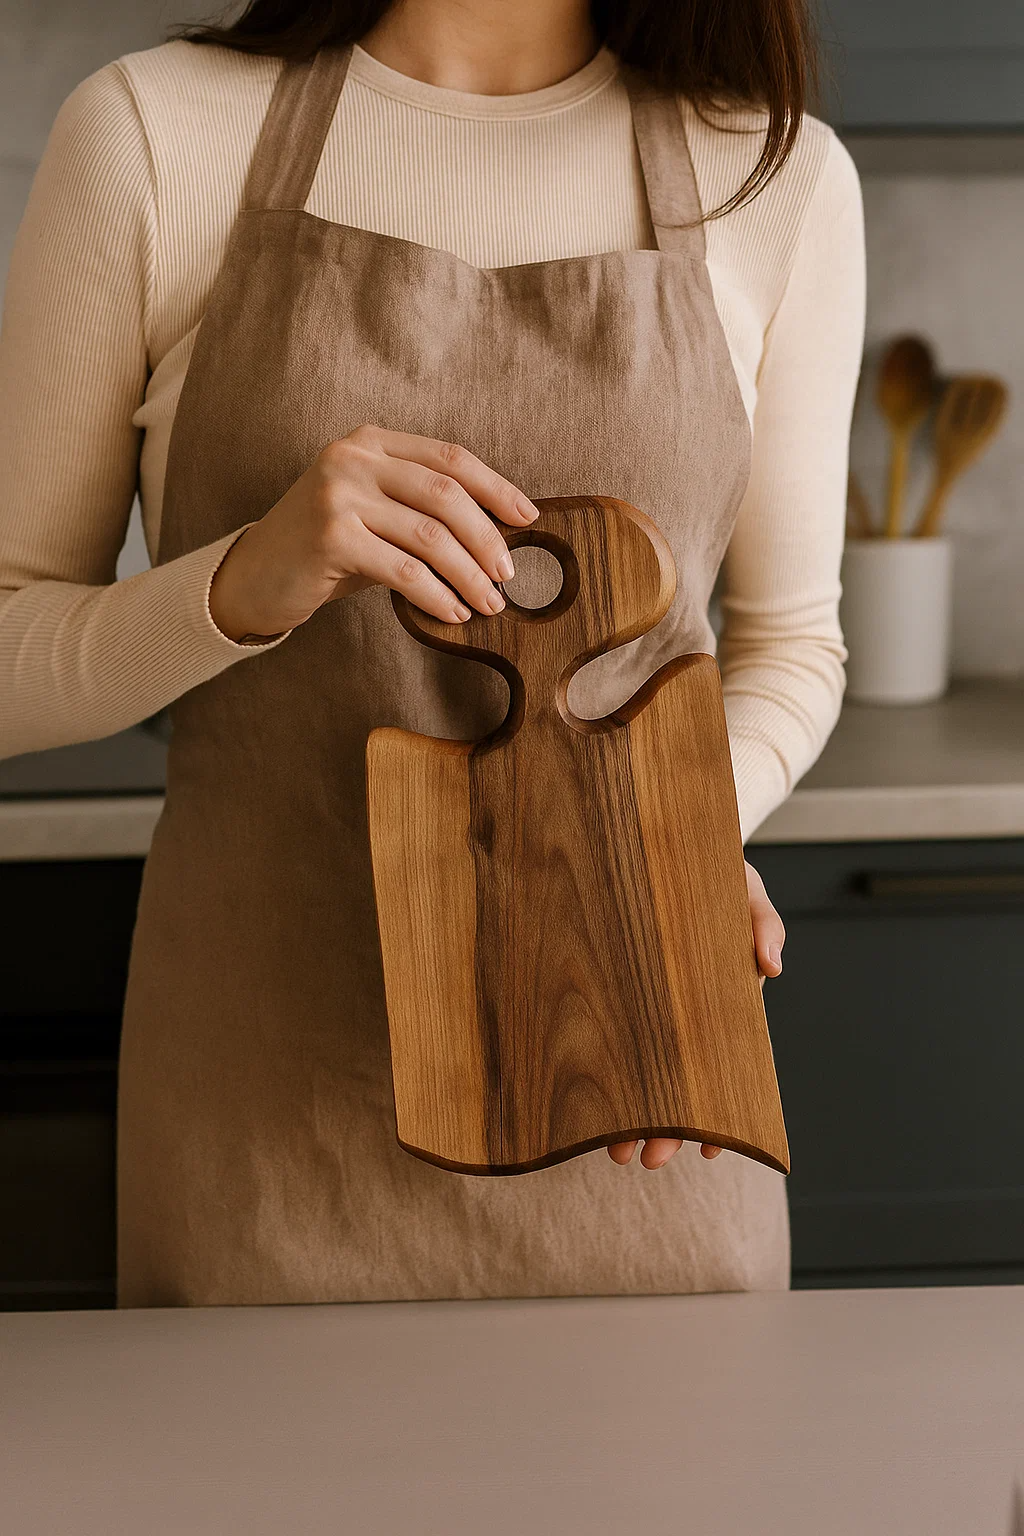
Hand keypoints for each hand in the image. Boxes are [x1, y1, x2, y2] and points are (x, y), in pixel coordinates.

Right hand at [208, 424, 539, 641]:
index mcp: (370, 443)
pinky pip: (404, 570)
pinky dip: (437, 595)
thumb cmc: (324, 549)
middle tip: (508, 573)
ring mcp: (338, 494)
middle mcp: (352, 459)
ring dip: (469, 574)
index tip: (528, 517)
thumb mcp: (372, 512)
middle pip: (446, 494)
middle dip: (487, 538)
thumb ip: (420, 508)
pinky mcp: (331, 536)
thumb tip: (497, 534)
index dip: (495, 487)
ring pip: (430, 536)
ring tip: (489, 602)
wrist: (254, 577)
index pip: (449, 458)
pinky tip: (453, 613)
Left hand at [607, 859, 785, 1169]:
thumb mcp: (742, 885)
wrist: (653, 834)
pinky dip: (598, 1075)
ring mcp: (640, 1001)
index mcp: (715, 995)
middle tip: (650, 1158)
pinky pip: (600, 1037)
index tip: (712, 1149)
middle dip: (665, 1124)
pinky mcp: (605, 986)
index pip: (720, 1064)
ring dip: (627, 1115)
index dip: (719, 1109)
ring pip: (636, 1069)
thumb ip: (760, 921)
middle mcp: (677, 1009)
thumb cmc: (704, 865)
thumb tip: (771, 965)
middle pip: (674, 1080)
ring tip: (615, 1151)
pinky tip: (584, 1111)